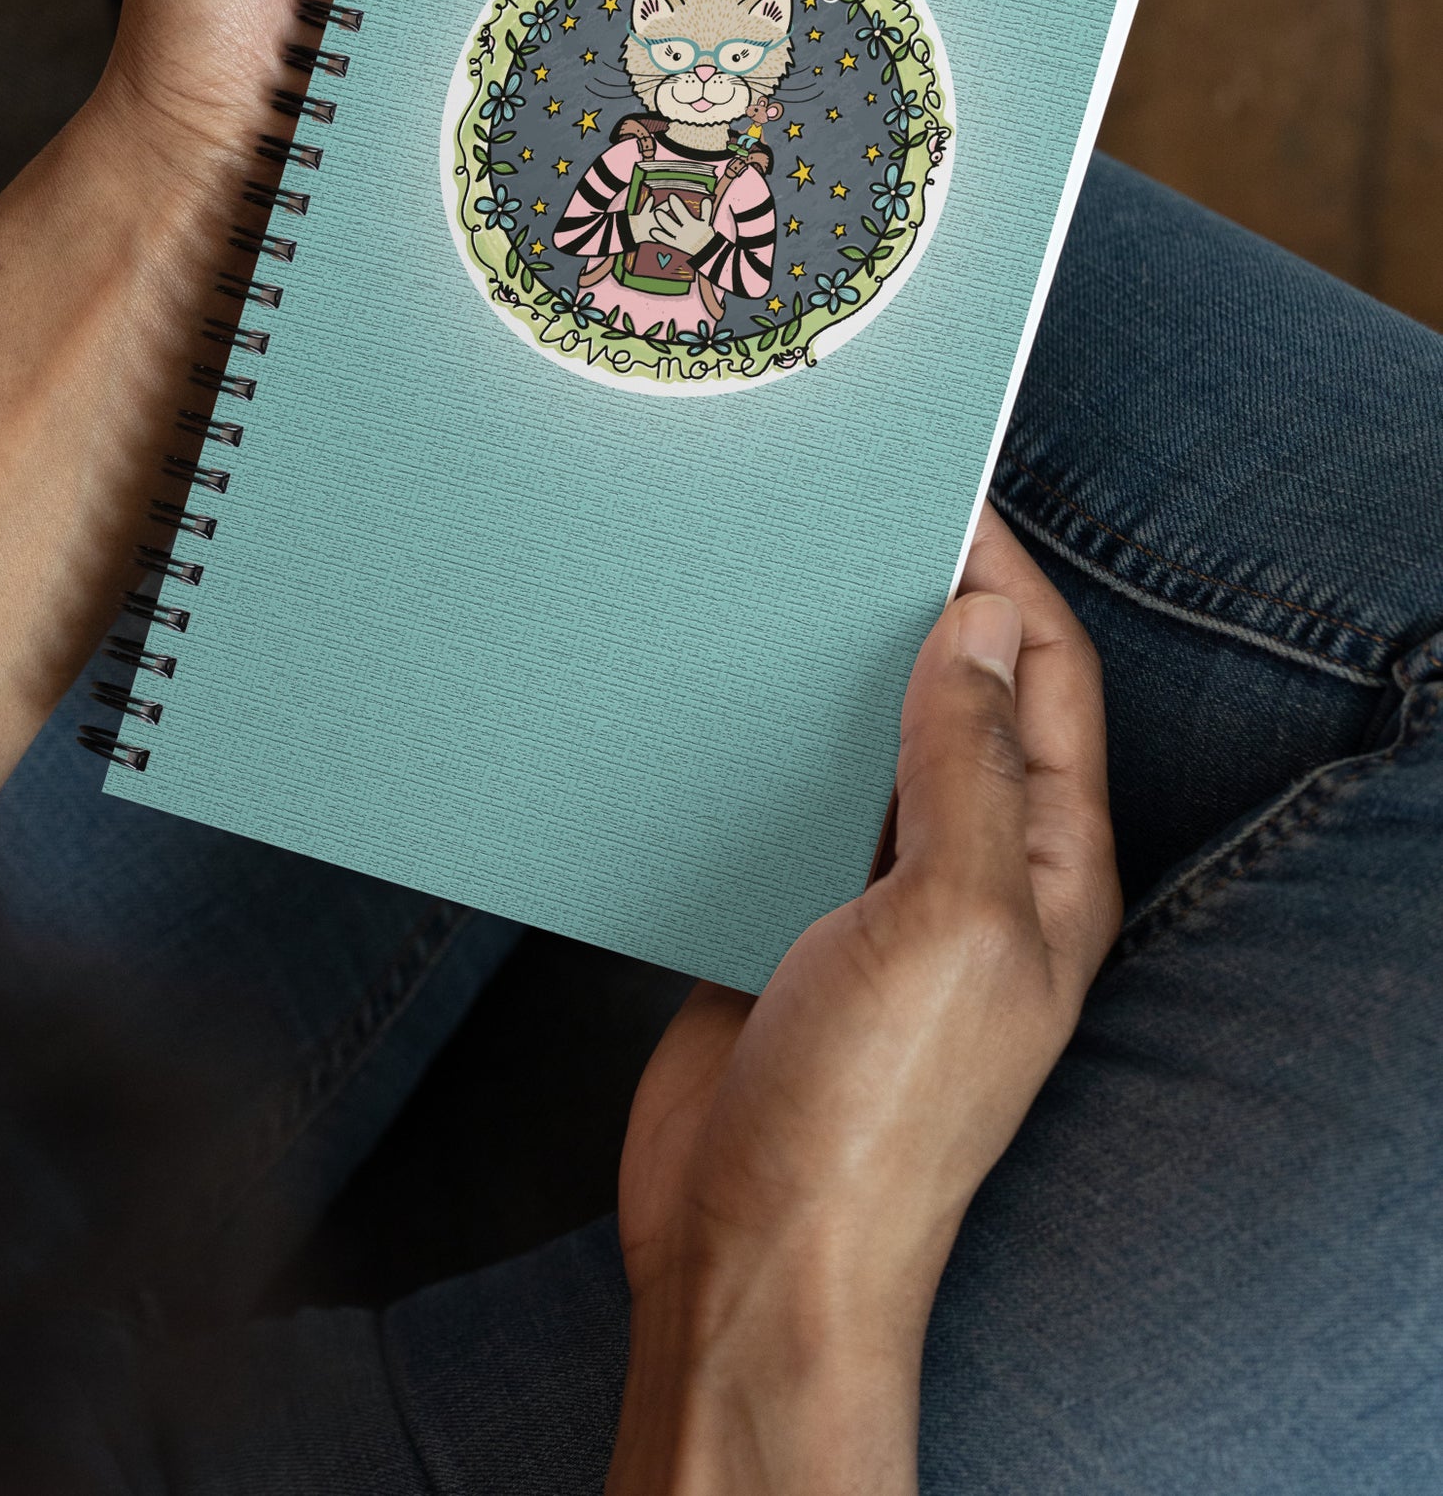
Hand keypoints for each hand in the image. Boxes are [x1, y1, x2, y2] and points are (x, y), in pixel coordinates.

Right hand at [608, 507, 1119, 1495]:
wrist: (752, 1254)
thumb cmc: (872, 1118)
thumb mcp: (947, 924)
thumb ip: (968, 770)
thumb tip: (978, 628)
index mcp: (1046, 869)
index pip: (1045, 680)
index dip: (1002, 578)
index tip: (935, 493)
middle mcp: (970, 874)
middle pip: (956, 700)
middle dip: (909, 608)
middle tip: (835, 521)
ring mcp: (871, 899)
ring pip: (860, 744)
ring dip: (822, 672)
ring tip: (762, 589)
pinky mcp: (781, 919)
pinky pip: (780, 800)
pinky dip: (752, 741)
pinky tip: (702, 701)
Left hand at [647, 194, 715, 256]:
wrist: (705, 249)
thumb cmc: (704, 233)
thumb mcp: (706, 221)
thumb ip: (706, 210)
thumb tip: (706, 200)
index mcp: (691, 224)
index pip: (683, 213)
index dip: (677, 205)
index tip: (671, 196)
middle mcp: (684, 231)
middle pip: (673, 224)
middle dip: (665, 218)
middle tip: (657, 211)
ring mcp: (679, 238)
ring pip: (669, 231)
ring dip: (662, 225)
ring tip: (654, 220)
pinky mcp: (676, 244)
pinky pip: (667, 240)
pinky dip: (661, 237)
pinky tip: (653, 232)